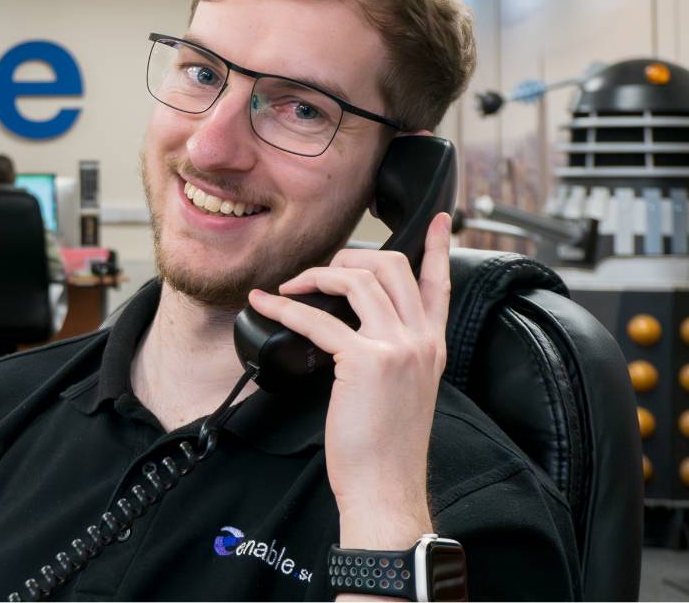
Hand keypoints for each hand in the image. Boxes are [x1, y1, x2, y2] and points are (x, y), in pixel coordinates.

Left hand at [246, 212, 451, 549]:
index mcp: (433, 345)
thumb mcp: (405, 390)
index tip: (442, 220)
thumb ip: (394, 353)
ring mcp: (398, 347)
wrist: (386, 487)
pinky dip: (285, 307)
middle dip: (350, 258)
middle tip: (322, 271)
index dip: (440, 247)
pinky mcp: (366, 361)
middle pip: (391, 265)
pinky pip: (318, 317)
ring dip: (316, 276)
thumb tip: (356, 329)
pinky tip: (266, 305)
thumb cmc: (386, 446)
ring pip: (357, 280)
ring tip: (291, 287)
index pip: (440, 283)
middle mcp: (422, 340)